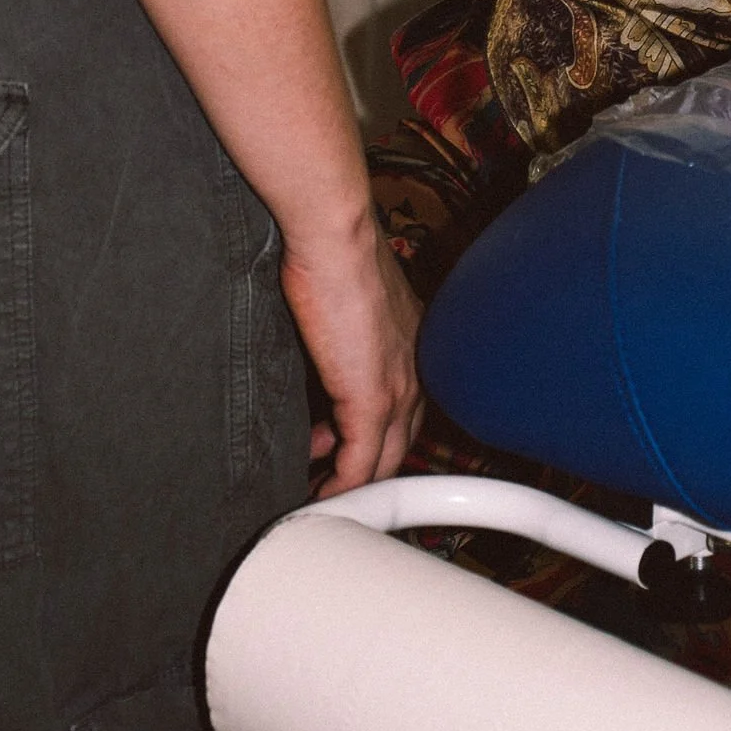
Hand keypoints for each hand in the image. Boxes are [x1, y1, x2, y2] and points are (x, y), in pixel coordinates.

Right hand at [280, 215, 420, 493]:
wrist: (336, 234)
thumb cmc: (334, 251)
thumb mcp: (348, 303)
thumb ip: (344, 335)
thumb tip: (319, 349)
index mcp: (413, 347)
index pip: (404, 411)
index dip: (376, 437)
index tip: (342, 449)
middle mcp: (415, 372)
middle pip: (398, 444)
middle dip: (363, 469)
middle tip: (325, 476)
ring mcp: (397, 390)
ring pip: (382, 463)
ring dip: (350, 484)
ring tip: (316, 490)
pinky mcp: (371, 401)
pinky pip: (359, 466)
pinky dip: (340, 488)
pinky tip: (317, 496)